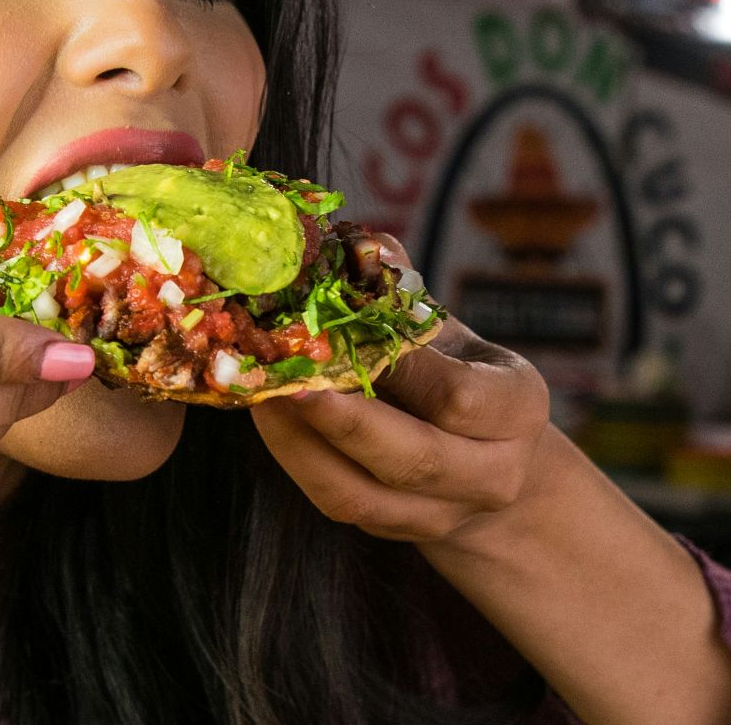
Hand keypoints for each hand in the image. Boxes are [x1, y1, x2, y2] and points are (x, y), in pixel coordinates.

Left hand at [248, 235, 551, 543]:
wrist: (478, 454)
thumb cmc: (451, 368)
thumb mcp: (444, 330)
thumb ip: (401, 293)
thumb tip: (354, 247)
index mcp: (517, 408)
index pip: (460, 399)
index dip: (398, 368)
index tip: (341, 333)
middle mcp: (493, 472)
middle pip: (412, 459)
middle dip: (339, 419)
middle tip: (282, 376)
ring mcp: (443, 512)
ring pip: (360, 492)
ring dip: (297, 443)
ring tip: (258, 393)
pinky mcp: (392, 529)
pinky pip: (335, 501)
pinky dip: (292, 459)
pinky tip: (264, 416)